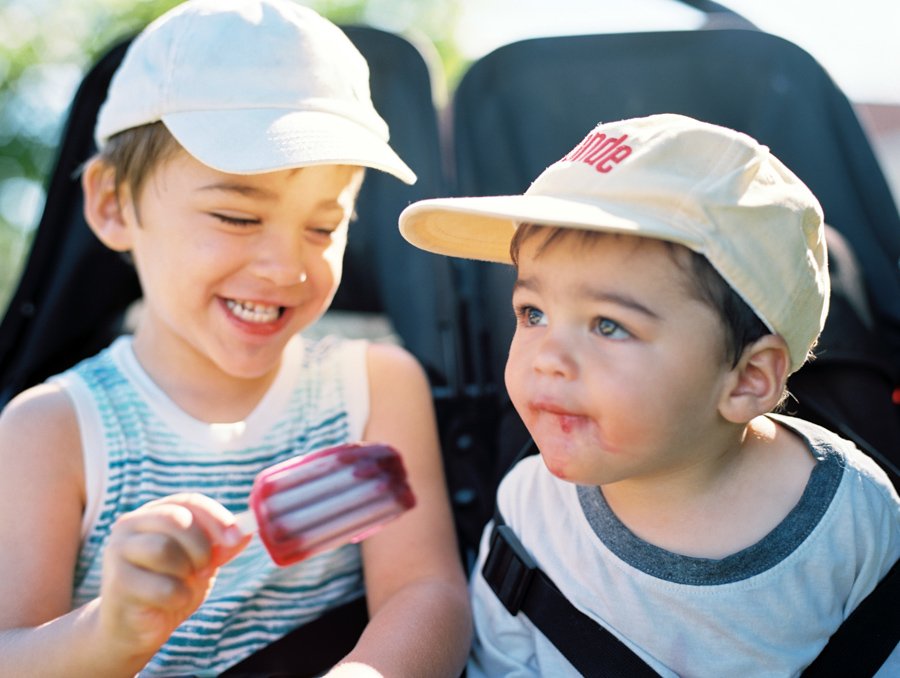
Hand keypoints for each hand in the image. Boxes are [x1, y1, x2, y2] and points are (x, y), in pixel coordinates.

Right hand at [97, 493, 249, 657]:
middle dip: (201, 546)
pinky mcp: (117, 583)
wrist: (134, 627)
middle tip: (205, 569)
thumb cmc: (169, 587)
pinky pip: (161, 585)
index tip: (236, 538)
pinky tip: (173, 601)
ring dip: (186, 571)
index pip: (190, 501)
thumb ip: (221, 546)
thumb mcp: (201, 562)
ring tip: (185, 584)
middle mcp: (130, 525)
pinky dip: (178, 596)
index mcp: (153, 512)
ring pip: (164, 549)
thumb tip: (247, 531)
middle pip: (176, 520)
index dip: (217, 517)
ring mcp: (118, 551)